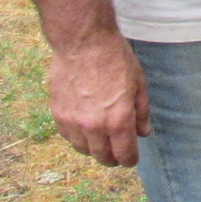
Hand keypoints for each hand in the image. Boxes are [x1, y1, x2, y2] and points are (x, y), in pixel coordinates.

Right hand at [49, 35, 147, 167]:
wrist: (83, 42)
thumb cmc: (115, 59)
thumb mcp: (138, 83)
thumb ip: (141, 112)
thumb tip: (143, 133)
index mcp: (118, 120)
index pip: (124, 155)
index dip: (130, 160)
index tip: (131, 158)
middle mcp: (94, 126)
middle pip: (103, 157)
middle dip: (113, 157)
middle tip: (117, 151)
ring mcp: (73, 122)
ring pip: (83, 150)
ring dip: (94, 148)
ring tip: (101, 138)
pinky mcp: (58, 114)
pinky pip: (68, 137)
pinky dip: (77, 137)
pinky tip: (84, 127)